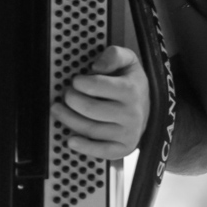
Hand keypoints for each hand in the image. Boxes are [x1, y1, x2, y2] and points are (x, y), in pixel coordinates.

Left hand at [51, 45, 148, 159]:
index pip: (97, 86)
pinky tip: (70, 140)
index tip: (76, 81)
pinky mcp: (123, 148)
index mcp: (130, 90)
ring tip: (58, 110)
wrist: (149, 109)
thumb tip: (96, 66)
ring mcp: (128, 133)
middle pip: (90, 109)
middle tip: (66, 95)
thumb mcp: (128, 61)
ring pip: (90, 129)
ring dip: (68, 120)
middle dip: (71, 100)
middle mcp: (131, 113)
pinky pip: (101, 151)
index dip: (80, 83)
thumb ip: (114, 55)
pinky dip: (83, 147)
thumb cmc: (132, 83)